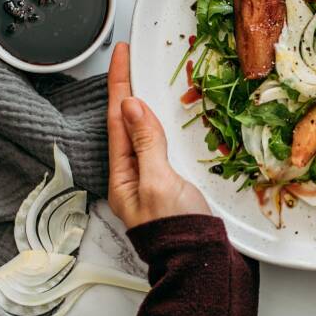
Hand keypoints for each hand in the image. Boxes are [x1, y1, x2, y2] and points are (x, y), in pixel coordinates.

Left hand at [106, 43, 210, 228]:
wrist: (198, 261)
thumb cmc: (177, 228)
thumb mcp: (158, 182)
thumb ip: (146, 143)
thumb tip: (131, 105)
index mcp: (123, 173)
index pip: (117, 118)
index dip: (119, 83)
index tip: (120, 53)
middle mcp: (131, 173)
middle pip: (124, 122)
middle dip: (125, 88)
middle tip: (128, 58)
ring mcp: (148, 178)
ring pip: (139, 131)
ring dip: (139, 103)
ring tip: (140, 77)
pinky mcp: (166, 181)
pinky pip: (156, 143)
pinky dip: (156, 122)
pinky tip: (161, 115)